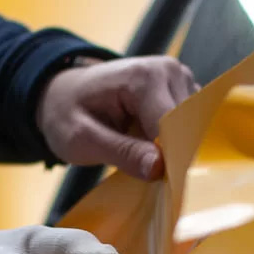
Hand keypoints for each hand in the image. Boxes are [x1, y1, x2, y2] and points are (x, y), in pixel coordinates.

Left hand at [37, 56, 197, 180]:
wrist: (63, 94)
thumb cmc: (67, 114)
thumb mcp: (82, 139)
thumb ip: (121, 152)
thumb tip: (159, 168)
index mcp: (144, 77)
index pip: (173, 127)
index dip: (167, 158)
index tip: (155, 182)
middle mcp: (168, 71)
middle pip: (186, 127)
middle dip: (170, 155)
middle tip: (140, 169)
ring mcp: (178, 79)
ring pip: (191, 128)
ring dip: (172, 148)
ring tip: (139, 152)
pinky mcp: (181, 91)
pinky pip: (189, 124)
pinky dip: (173, 141)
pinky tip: (149, 145)